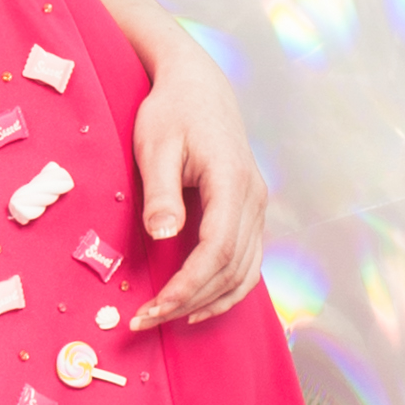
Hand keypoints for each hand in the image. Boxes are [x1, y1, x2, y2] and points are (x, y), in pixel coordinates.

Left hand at [124, 39, 270, 328]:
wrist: (198, 85)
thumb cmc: (171, 112)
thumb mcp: (155, 145)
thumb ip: (161, 191)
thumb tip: (163, 235)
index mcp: (232, 182)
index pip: (217, 249)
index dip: (188, 285)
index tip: (155, 306)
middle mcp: (254, 199)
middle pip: (232, 267)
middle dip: (191, 299)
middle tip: (147, 319)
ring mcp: (257, 206)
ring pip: (245, 271)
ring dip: (209, 300)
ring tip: (168, 318)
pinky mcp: (250, 211)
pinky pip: (246, 261)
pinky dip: (225, 288)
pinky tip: (198, 303)